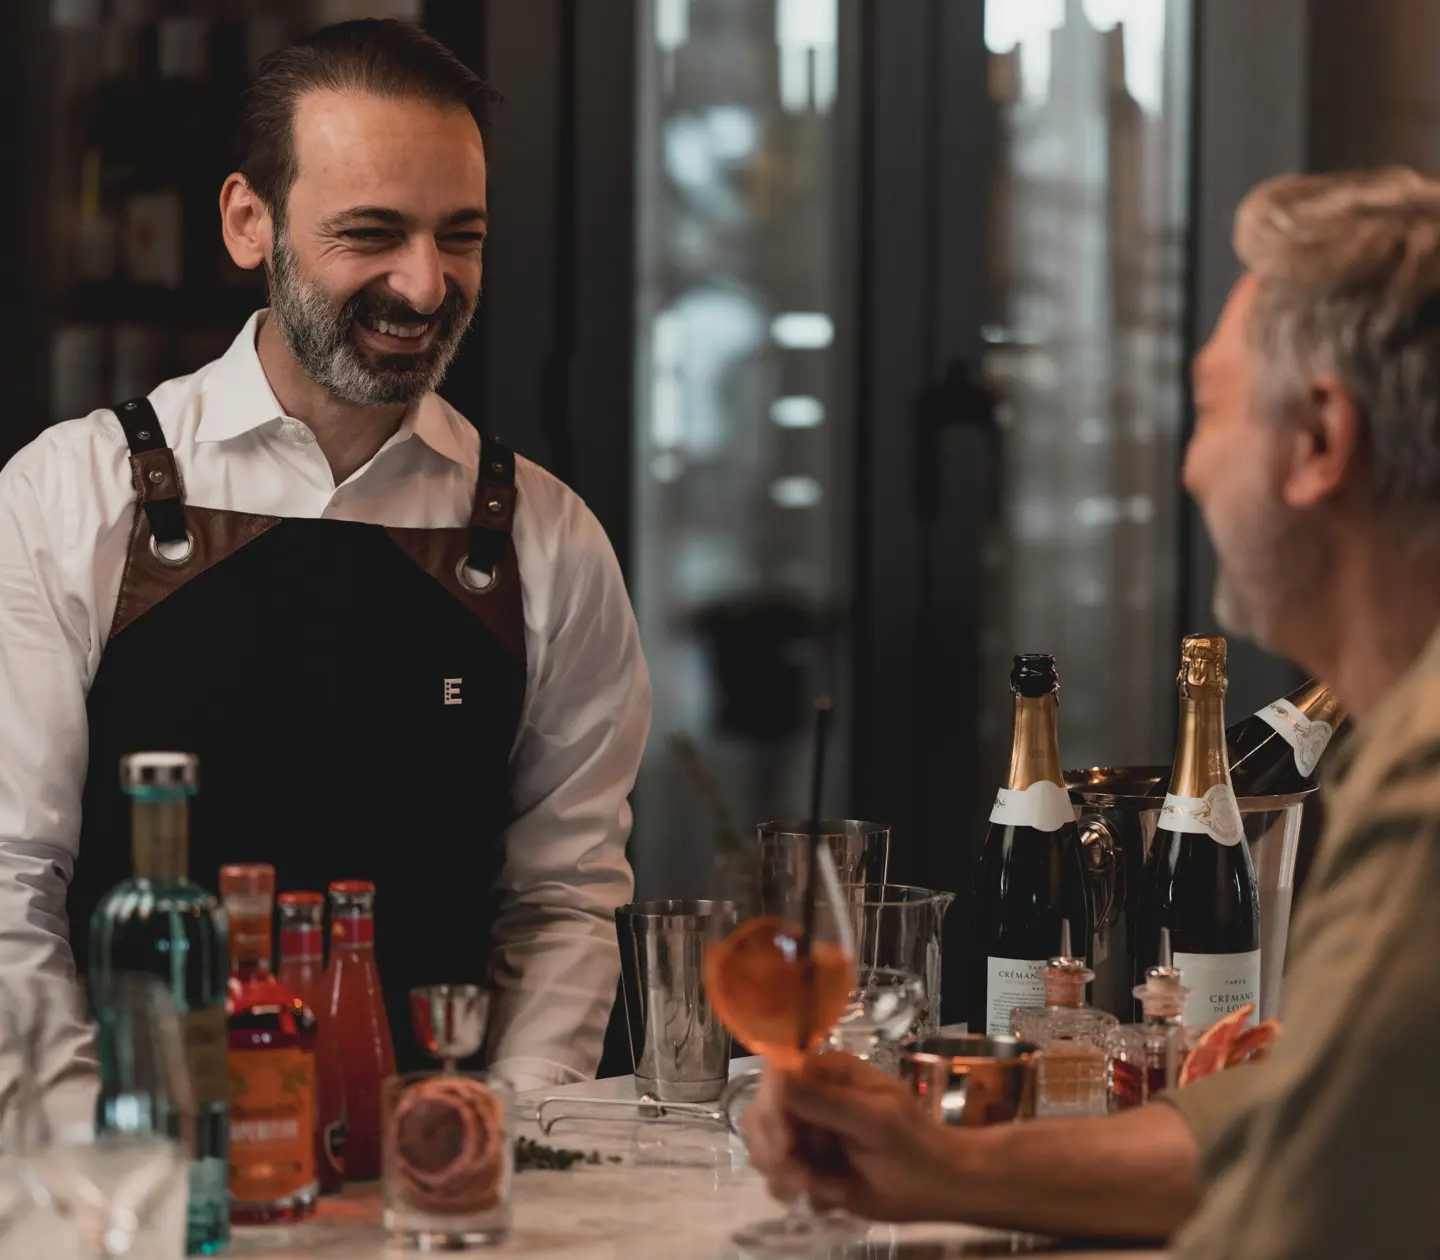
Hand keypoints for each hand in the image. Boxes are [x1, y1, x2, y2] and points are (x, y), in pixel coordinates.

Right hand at [741, 1052, 965, 1222]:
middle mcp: (810, 1094)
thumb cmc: (915, 1148)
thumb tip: (776, 1075)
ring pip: (762, 1146)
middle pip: (760, 1113)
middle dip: (776, 1151)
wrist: (940, 1187)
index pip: (775, 1075)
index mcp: (828, 1071)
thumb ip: (825, 1100)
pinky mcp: (806, 1161)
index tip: (787, 1146)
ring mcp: (806, 1129)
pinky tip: (827, 1196)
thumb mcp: (874, 1120)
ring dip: (786, 1175)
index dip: (771, 1110)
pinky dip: (794, 1190)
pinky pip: (776, 1174)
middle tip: (806, 1180)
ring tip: (824, 1189)